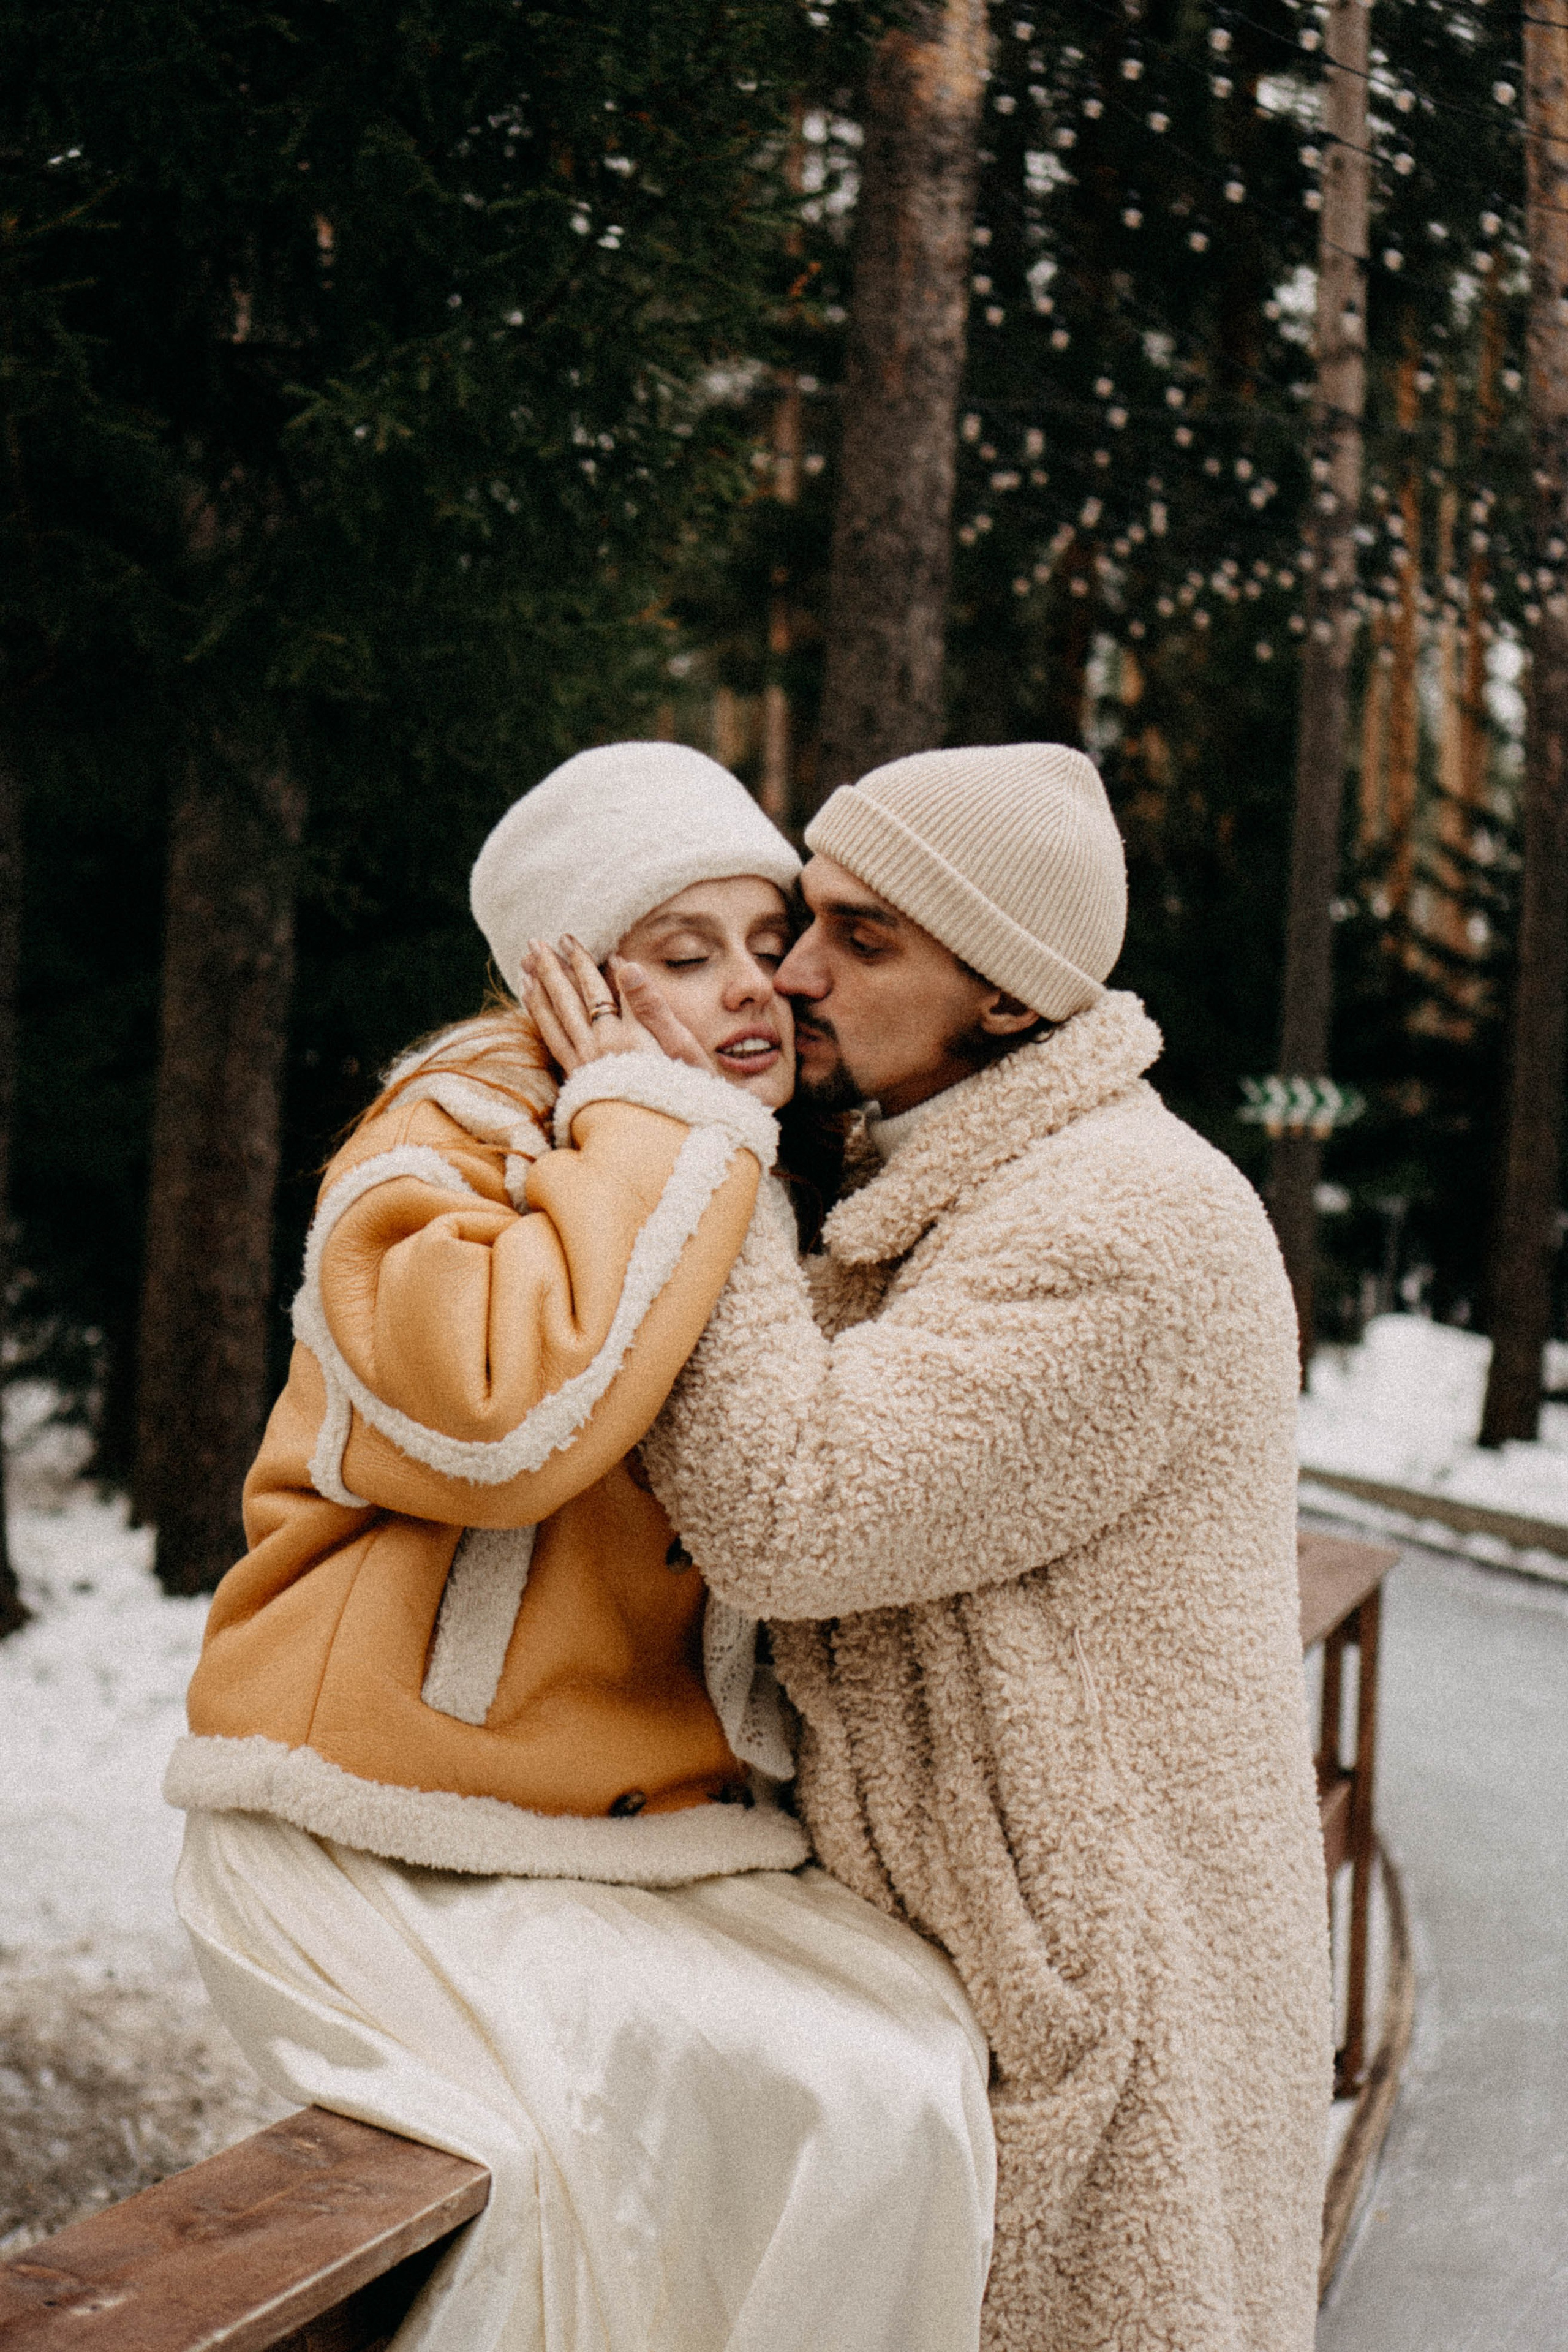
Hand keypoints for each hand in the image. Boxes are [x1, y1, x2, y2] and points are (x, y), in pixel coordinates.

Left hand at [522, 937, 709, 1077]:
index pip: (597, 990)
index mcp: (625, 1039)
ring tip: (525, 966)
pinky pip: (554, 1043)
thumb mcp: (682, 1045)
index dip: (582, 962)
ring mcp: (587, 1068)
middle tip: (534, 943)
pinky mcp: (581, 1083)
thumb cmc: (693, 1092)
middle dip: (552, 970)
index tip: (567, 939)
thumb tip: (623, 964)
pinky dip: (541, 1018)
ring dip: (540, 991)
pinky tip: (532, 1003)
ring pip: (555, 1022)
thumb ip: (650, 1004)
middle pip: (569, 1002)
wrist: (678, 1143)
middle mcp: (600, 1051)